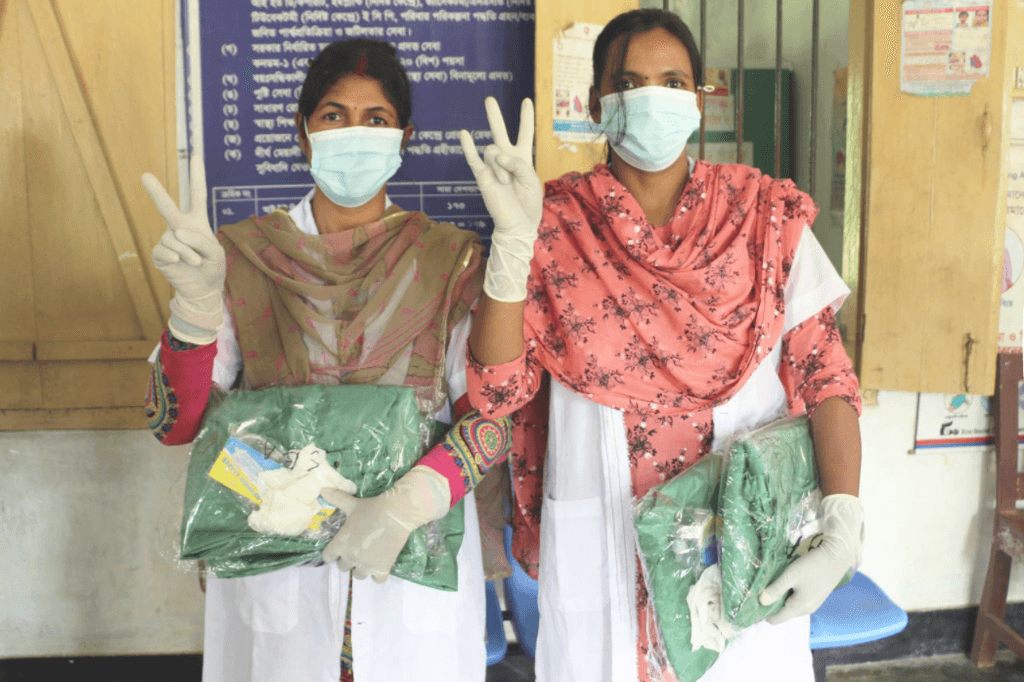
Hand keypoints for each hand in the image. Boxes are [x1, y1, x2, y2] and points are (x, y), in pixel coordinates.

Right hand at [141, 154, 225, 343]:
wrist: (203, 289)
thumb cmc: (212, 267)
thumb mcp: (216, 252)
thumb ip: (200, 240)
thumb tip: (177, 232)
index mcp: (197, 221)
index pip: (197, 194)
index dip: (196, 175)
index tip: (195, 154)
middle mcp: (179, 226)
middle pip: (167, 207)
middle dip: (155, 192)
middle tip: (144, 175)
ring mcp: (168, 239)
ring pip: (174, 239)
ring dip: (188, 252)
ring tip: (196, 262)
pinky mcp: (160, 254)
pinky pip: (165, 251)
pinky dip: (177, 258)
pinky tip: (180, 264)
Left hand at [321, 466, 450, 581]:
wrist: (396, 514)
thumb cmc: (371, 508)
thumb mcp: (351, 504)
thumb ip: (336, 499)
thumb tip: (322, 490)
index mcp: (340, 544)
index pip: (327, 557)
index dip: (332, 553)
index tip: (339, 548)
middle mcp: (350, 558)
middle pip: (343, 567)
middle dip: (348, 559)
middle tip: (358, 549)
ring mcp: (366, 565)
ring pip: (358, 575)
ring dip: (362, 568)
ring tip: (369, 557)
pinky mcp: (382, 569)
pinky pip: (376, 580)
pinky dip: (378, 574)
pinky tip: (381, 564)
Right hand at [460, 97, 542, 301]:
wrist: (517, 225)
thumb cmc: (528, 204)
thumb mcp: (531, 179)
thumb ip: (517, 163)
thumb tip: (496, 155)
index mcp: (523, 159)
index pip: (524, 134)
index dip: (526, 118)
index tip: (526, 100)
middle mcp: (507, 159)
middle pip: (500, 132)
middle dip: (495, 116)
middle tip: (489, 99)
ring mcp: (493, 167)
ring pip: (494, 151)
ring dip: (501, 166)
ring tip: (505, 182)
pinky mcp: (482, 177)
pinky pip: (474, 159)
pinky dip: (468, 146)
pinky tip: (464, 134)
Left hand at [759, 494, 862, 623]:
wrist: (837, 556)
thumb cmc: (812, 565)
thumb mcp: (790, 576)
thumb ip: (775, 590)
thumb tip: (761, 601)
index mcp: (799, 608)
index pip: (775, 619)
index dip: (762, 613)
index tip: (751, 602)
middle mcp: (807, 609)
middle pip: (783, 612)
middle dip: (770, 603)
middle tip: (758, 589)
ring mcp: (813, 603)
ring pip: (791, 605)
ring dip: (780, 597)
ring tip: (771, 583)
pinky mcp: (817, 595)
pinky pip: (798, 599)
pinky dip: (790, 593)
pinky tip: (785, 580)